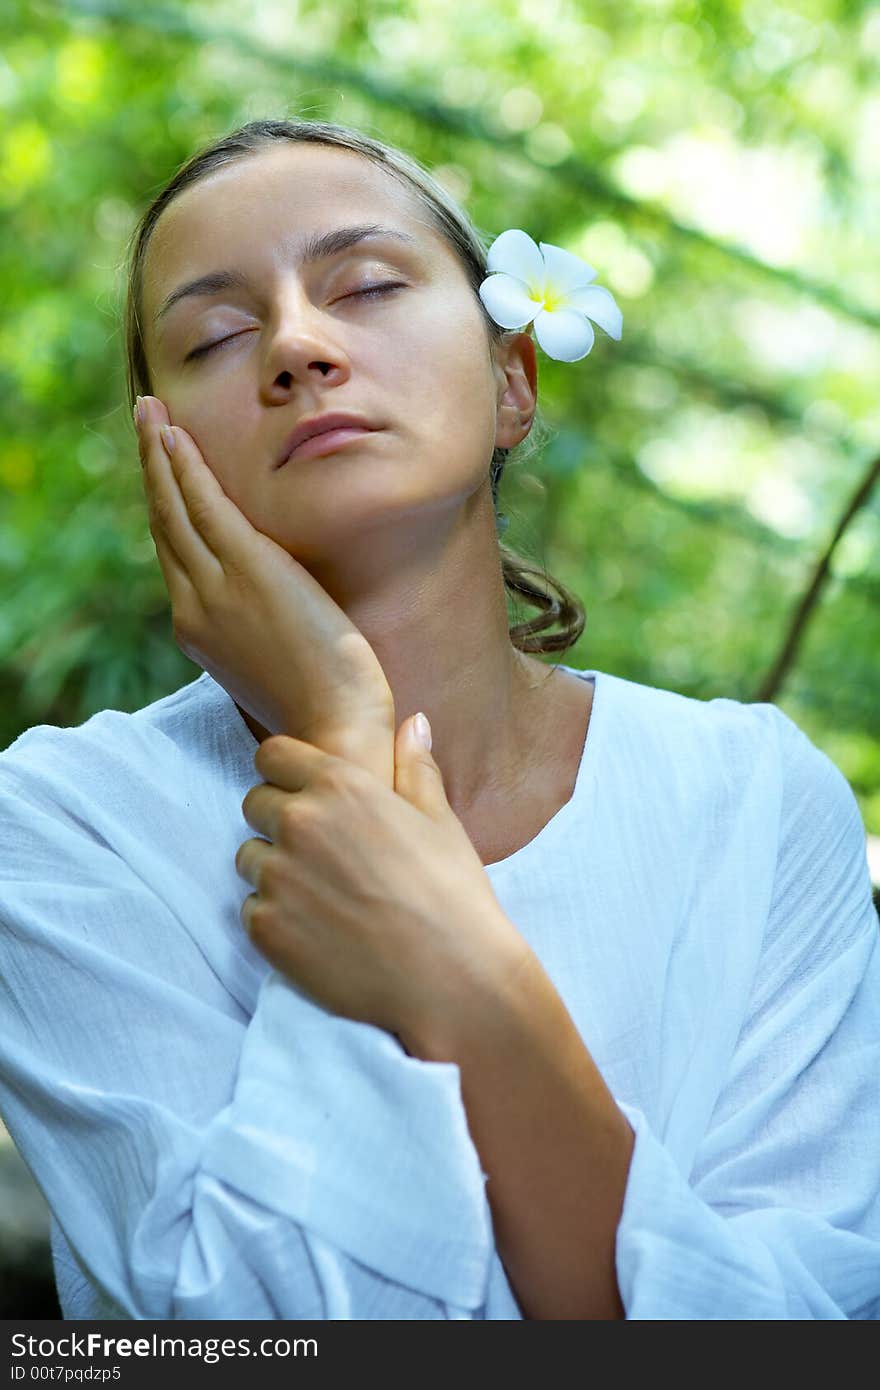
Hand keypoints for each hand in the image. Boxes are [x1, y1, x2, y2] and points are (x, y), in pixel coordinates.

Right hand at [135, 395, 394, 782]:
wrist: (335, 730)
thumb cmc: (323, 705)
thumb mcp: (277, 661)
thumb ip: (260, 627)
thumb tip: (273, 606)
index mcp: (200, 630)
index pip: (176, 555)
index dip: (165, 507)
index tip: (162, 471)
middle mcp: (194, 606)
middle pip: (164, 524)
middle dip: (152, 470)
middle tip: (145, 421)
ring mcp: (216, 588)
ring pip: (175, 508)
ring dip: (160, 454)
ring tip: (152, 412)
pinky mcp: (248, 569)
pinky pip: (206, 505)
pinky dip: (185, 467)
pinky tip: (175, 437)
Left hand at [234, 712, 532, 1057]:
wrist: (452, 980)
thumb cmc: (453, 896)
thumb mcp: (440, 821)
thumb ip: (415, 767)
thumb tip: (413, 723)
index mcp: (341, 786)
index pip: (273, 755)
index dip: (288, 774)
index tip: (307, 796)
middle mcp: (299, 822)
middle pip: (255, 803)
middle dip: (279, 821)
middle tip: (323, 856)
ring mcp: (277, 876)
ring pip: (249, 857)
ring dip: (274, 870)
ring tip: (325, 897)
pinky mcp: (265, 927)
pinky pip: (251, 909)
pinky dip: (276, 918)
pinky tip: (319, 931)